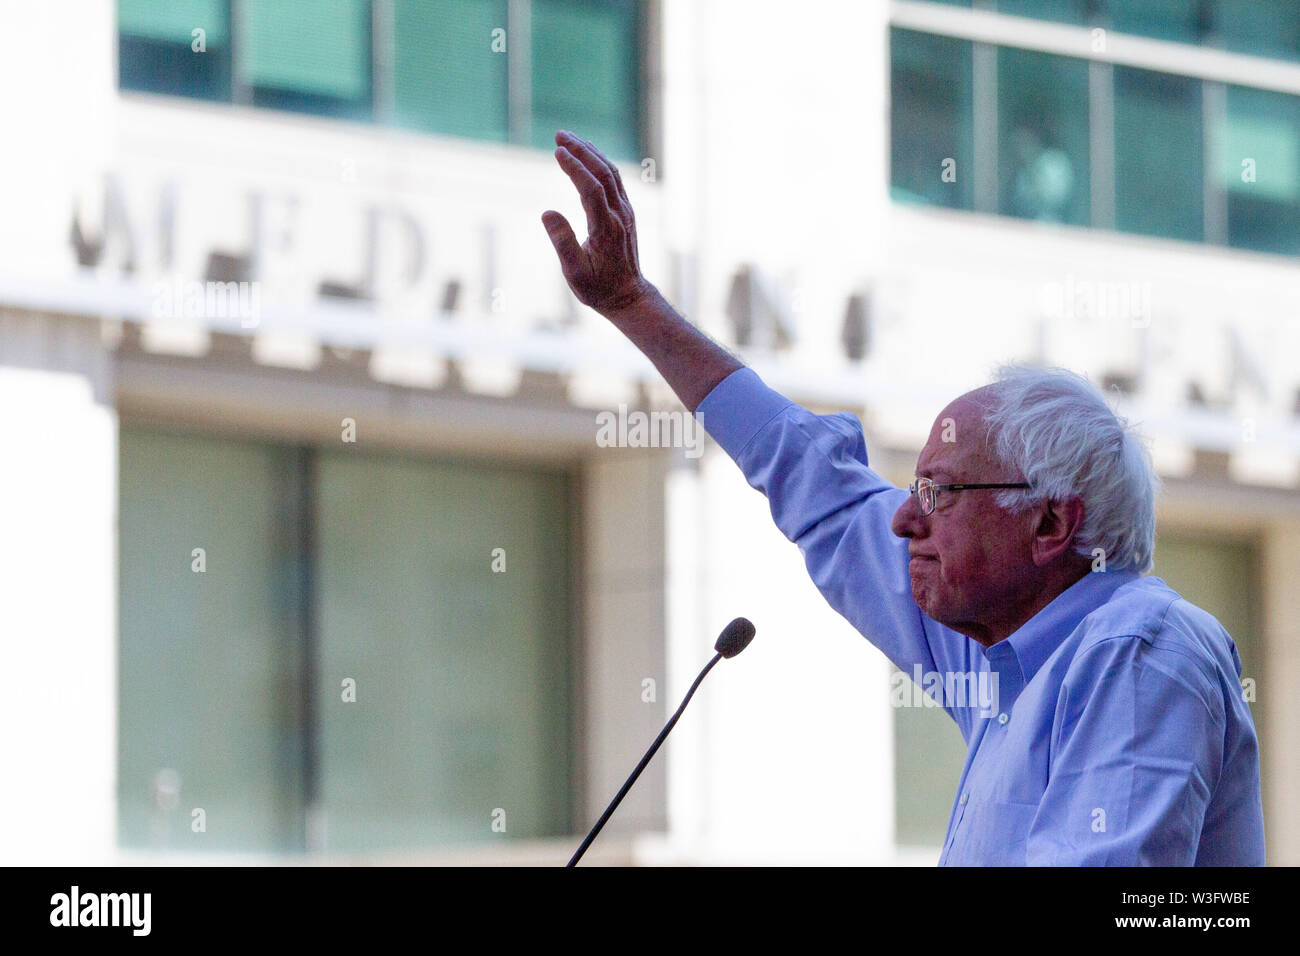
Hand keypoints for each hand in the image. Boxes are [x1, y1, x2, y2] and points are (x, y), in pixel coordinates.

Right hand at [541, 130, 650, 315]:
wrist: (628, 296)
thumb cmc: (598, 289)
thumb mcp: (575, 273)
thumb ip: (562, 242)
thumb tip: (546, 212)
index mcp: (605, 229)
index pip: (591, 189)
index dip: (575, 168)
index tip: (557, 151)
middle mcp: (619, 216)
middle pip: (603, 173)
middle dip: (581, 151)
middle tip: (559, 134)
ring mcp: (625, 212)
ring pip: (611, 173)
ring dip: (591, 152)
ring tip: (569, 138)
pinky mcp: (625, 213)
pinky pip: (615, 180)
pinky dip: (600, 163)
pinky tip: (587, 156)